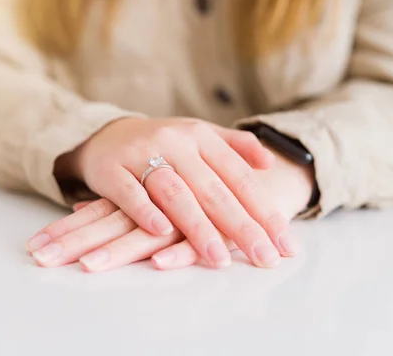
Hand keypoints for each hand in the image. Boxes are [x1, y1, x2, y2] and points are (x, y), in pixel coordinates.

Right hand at [53, 117, 294, 268]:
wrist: (107, 133)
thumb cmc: (163, 143)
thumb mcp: (199, 135)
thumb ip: (235, 145)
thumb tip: (270, 162)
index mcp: (201, 136)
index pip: (239, 177)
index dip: (264, 211)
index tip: (285, 244)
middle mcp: (175, 143)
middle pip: (212, 189)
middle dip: (241, 227)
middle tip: (264, 258)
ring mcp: (142, 154)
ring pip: (175, 193)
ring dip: (198, 226)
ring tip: (219, 258)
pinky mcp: (112, 169)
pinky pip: (130, 192)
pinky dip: (145, 211)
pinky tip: (161, 232)